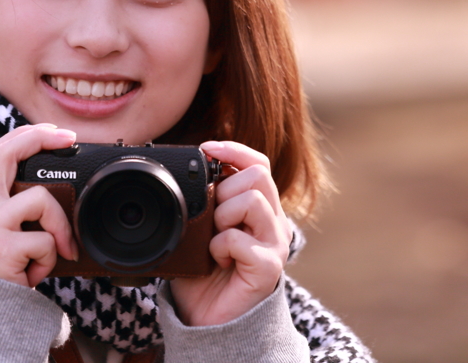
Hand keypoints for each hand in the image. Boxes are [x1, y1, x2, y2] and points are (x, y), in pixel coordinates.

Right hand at [0, 123, 79, 286]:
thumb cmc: (4, 273)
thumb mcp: (4, 234)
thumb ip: (18, 209)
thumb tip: (59, 187)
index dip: (23, 136)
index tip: (53, 131)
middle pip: (3, 155)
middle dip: (39, 138)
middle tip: (70, 139)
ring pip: (40, 200)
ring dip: (58, 227)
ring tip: (47, 253)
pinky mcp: (0, 248)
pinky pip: (45, 240)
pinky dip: (51, 258)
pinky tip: (35, 272)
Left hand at [169, 141, 292, 325]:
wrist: (207, 319)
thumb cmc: (203, 273)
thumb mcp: (200, 228)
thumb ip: (205, 201)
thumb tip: (192, 172)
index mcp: (259, 208)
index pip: (258, 164)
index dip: (234, 151)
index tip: (206, 148)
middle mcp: (273, 222)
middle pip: (258, 176)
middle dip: (224, 190)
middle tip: (211, 218)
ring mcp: (275, 243)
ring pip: (253, 200)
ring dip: (222, 217)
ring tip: (215, 239)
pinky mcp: (269, 266)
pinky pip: (240, 239)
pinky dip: (220, 247)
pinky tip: (218, 260)